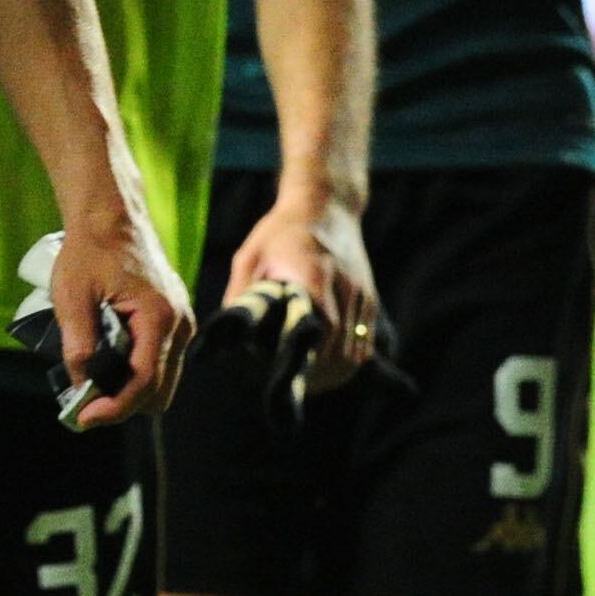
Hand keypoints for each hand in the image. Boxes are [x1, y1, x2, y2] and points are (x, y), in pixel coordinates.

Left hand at [49, 208, 192, 428]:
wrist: (111, 216)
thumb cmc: (90, 251)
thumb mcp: (72, 297)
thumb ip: (78, 346)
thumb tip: (82, 387)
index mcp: (159, 318)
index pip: (143, 383)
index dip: (114, 408)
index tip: (83, 417)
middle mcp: (180, 325)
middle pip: (159, 393)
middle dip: (122, 404)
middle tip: (84, 403)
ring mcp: (182, 324)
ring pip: (162, 382)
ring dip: (129, 390)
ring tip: (92, 382)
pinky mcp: (175, 321)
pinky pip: (161, 363)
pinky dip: (136, 373)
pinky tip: (107, 364)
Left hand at [220, 185, 377, 395]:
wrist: (325, 204)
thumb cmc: (279, 231)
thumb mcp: (250, 256)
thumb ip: (241, 296)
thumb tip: (225, 337)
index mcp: (313, 274)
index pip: (321, 329)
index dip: (309, 360)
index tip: (291, 379)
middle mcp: (344, 285)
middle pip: (341, 349)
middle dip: (319, 376)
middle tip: (293, 391)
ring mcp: (361, 293)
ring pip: (356, 352)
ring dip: (335, 373)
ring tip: (309, 384)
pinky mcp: (369, 298)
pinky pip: (364, 342)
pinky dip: (348, 360)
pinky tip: (328, 368)